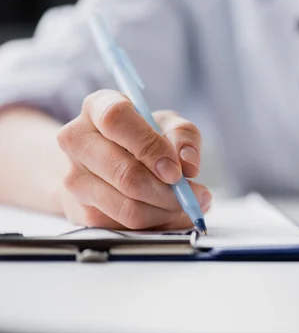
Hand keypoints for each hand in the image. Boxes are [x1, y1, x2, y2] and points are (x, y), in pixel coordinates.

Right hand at [56, 89, 210, 229]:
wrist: (108, 162)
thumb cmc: (143, 137)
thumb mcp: (168, 125)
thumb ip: (183, 136)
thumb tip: (188, 164)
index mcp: (98, 107)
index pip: (116, 120)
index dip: (149, 147)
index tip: (176, 170)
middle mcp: (77, 140)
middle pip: (125, 173)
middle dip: (167, 191)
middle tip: (191, 195)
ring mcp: (73, 178)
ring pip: (127, 206)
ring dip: (165, 210)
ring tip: (184, 204)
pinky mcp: (79, 210)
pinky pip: (125, 225)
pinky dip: (156, 223)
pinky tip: (167, 212)